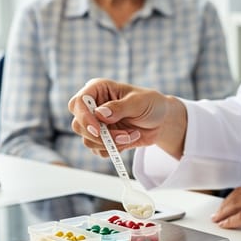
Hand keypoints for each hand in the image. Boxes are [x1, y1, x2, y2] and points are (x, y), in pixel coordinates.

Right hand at [67, 78, 187, 158]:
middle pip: (78, 125)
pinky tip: (130, 138)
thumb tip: (100, 113)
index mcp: (98, 89)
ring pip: (88, 140)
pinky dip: (115, 149)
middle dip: (100, 135)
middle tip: (123, 135)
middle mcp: (93, 107)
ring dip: (112, 142)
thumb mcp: (138, 102)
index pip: (78, 103)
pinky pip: (99, 150)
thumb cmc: (151, 104)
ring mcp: (96, 124)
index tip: (98, 129)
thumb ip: (119, 107)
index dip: (84, 117)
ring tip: (131, 134)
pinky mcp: (102, 139)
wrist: (161, 121)